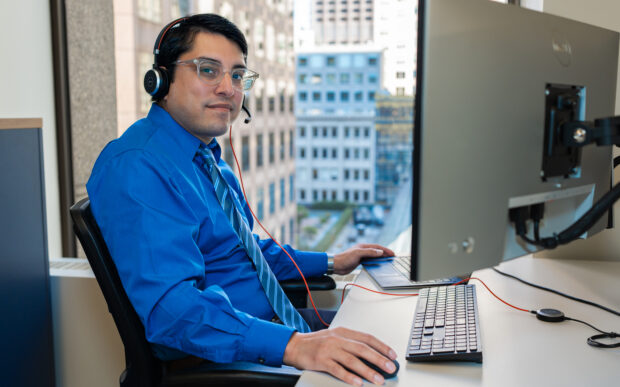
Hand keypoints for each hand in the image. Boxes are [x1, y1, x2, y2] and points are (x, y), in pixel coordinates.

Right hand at [282, 327, 397, 385]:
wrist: (294, 345)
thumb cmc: (316, 343)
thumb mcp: (335, 337)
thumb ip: (351, 343)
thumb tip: (372, 354)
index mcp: (343, 332)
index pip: (366, 338)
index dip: (381, 346)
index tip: (392, 355)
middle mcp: (337, 339)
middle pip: (362, 348)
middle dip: (378, 358)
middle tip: (390, 367)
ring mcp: (329, 349)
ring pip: (352, 360)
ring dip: (367, 370)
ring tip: (378, 379)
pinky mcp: (321, 360)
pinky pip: (337, 369)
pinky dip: (349, 376)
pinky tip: (357, 383)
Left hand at [333, 244, 394, 274]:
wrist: (336, 265)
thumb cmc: (344, 258)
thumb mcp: (358, 254)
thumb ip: (369, 252)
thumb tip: (379, 252)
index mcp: (363, 246)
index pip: (377, 247)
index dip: (385, 250)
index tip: (392, 253)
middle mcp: (362, 250)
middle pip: (376, 251)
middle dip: (384, 253)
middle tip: (392, 257)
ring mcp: (361, 256)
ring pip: (373, 256)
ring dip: (380, 258)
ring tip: (387, 260)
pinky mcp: (359, 261)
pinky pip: (370, 260)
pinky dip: (375, 262)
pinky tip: (378, 264)